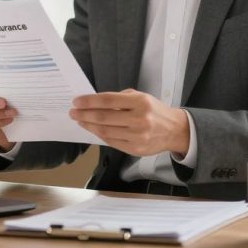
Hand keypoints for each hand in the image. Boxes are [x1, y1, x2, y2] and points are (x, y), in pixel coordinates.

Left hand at [70, 89, 189, 156]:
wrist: (174, 130)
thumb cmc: (154, 111)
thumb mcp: (141, 97)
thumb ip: (120, 99)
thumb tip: (96, 102)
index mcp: (140, 103)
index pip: (108, 101)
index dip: (90, 101)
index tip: (77, 101)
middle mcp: (139, 119)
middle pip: (104, 117)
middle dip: (84, 114)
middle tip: (73, 112)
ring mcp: (137, 136)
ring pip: (105, 131)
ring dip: (89, 126)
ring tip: (80, 121)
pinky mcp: (135, 149)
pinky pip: (111, 141)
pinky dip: (99, 135)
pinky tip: (92, 129)